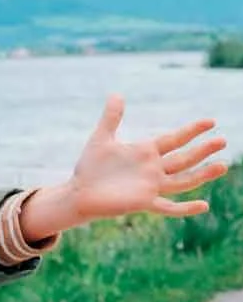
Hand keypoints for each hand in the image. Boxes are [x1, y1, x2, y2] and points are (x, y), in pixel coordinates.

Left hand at [20, 95, 228, 241]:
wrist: (79, 192)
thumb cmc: (90, 168)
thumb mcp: (101, 139)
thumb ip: (111, 117)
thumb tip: (116, 94)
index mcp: (146, 152)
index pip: (174, 139)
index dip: (191, 131)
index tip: (211, 121)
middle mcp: (153, 169)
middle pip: (183, 159)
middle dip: (202, 150)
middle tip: (222, 140)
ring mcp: (151, 186)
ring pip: (183, 180)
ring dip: (202, 174)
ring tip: (222, 166)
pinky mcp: (143, 203)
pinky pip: (168, 207)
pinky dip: (185, 207)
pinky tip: (204, 205)